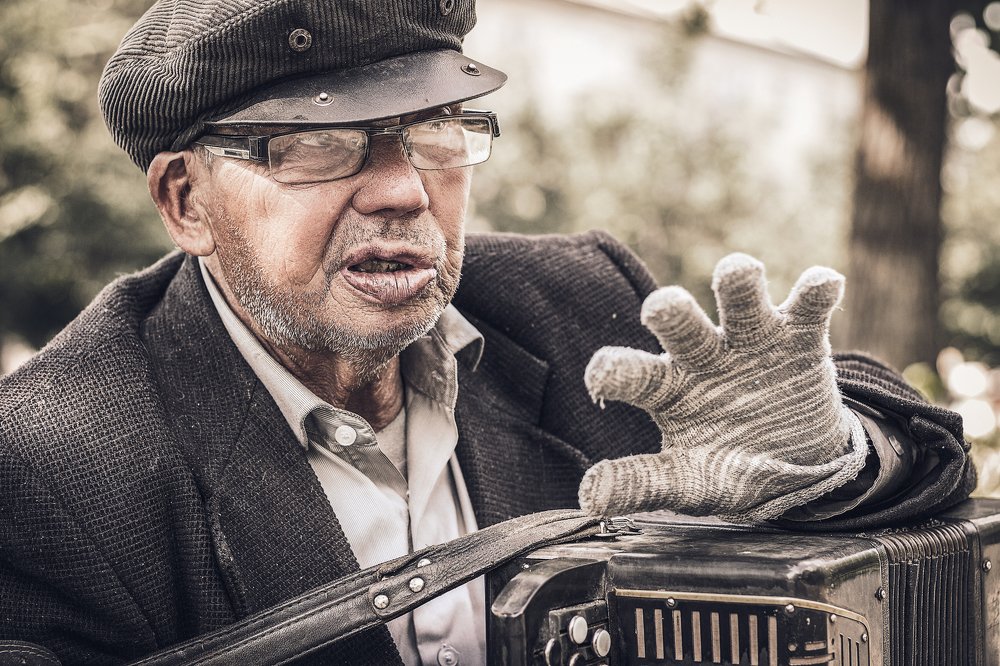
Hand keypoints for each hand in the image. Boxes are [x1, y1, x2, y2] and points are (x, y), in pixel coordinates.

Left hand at [579, 253, 868, 521]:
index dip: (614, 371)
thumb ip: (643, 484)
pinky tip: (823, 283)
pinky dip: (815, 290)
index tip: (598, 377)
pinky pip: (807, 305)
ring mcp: (751, 339)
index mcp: (668, 388)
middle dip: (670, 309)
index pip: (634, 373)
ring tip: (739, 273)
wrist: (798, 465)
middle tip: (660, 307)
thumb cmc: (728, 465)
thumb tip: (589, 497)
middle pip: (679, 321)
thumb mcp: (688, 482)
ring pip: (740, 297)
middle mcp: (703, 354)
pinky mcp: (798, 335)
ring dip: (739, 280)